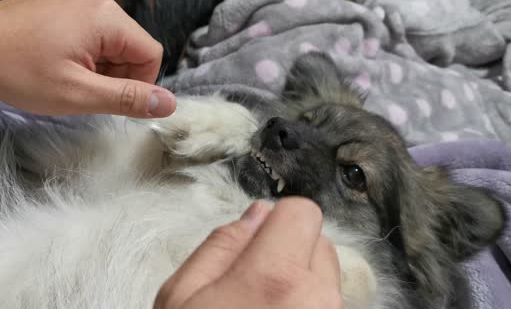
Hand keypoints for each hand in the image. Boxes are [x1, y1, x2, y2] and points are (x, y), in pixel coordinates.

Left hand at [0, 0, 175, 117]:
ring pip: (114, 43)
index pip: (151, 54)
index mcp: (106, 15)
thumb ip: (127, 98)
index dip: (138, 84)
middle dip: (114, 75)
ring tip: (65, 76)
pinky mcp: (69, 3)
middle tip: (79, 89)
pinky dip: (86, 55)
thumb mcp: (77, 94)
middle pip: (132, 47)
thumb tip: (169, 104)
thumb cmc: (18, 71)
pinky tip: (59, 64)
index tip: (106, 98)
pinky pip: (96, 34)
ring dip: (99, 67)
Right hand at [155, 198, 342, 308]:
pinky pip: (329, 301)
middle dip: (291, 250)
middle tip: (256, 282)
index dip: (278, 220)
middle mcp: (318, 298)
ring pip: (327, 274)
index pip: (303, 211)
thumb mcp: (181, 296)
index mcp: (276, 276)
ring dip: (302, 280)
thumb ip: (221, 244)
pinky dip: (308, 302)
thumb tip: (257, 213)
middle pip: (318, 240)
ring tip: (266, 304)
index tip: (259, 240)